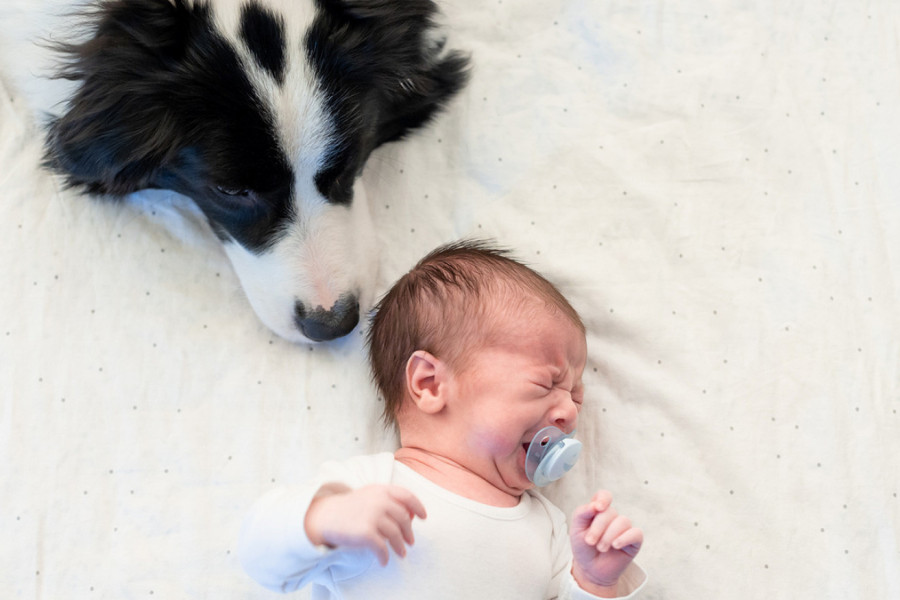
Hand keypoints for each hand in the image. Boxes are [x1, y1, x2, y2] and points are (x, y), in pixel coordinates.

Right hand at [304, 483, 426, 565]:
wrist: (325, 516)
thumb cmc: (349, 507)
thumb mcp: (369, 495)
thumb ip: (388, 500)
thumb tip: (410, 514)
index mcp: (381, 490)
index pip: (407, 496)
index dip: (418, 506)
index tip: (423, 516)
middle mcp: (379, 501)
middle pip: (404, 519)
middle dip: (409, 532)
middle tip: (410, 541)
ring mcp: (373, 516)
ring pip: (395, 535)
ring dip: (400, 546)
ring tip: (401, 553)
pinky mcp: (366, 533)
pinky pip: (382, 548)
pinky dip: (385, 556)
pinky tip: (384, 561)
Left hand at [570, 490, 642, 595]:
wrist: (590, 570)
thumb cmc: (583, 548)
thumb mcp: (576, 529)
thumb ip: (582, 513)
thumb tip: (595, 505)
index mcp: (598, 511)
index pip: (604, 495)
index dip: (603, 498)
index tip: (597, 508)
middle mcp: (612, 517)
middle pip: (610, 512)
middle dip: (598, 527)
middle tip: (590, 542)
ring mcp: (624, 528)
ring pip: (623, 521)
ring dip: (609, 536)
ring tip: (601, 548)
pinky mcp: (634, 541)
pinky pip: (636, 533)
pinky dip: (625, 538)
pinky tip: (615, 545)